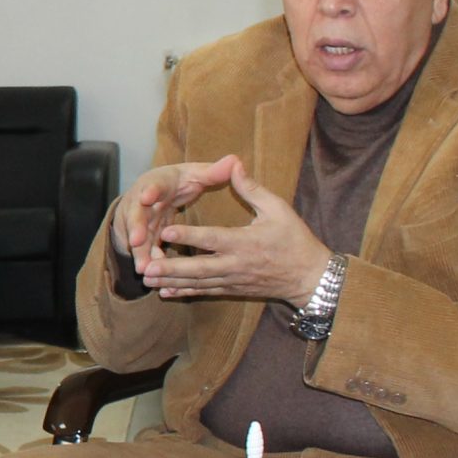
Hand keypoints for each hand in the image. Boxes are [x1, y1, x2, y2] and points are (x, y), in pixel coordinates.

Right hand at [111, 158, 246, 265]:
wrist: (151, 194)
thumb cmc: (177, 183)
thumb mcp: (193, 174)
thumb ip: (213, 172)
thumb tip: (235, 160)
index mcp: (159, 183)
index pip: (154, 184)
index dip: (150, 191)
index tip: (147, 197)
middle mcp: (143, 200)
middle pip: (137, 213)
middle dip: (136, 227)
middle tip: (137, 240)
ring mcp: (138, 219)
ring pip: (137, 235)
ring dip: (139, 251)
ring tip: (143, 267)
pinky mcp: (140, 234)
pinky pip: (142, 248)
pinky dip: (145, 260)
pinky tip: (148, 273)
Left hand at [139, 162, 332, 302]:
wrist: (311, 277)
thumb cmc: (295, 240)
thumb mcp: (278, 209)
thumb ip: (252, 189)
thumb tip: (234, 163)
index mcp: (245, 242)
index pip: (212, 238)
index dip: (189, 236)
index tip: (166, 231)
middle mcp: (236, 264)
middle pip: (199, 268)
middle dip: (171, 268)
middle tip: (146, 267)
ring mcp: (233, 279)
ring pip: (198, 283)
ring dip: (171, 282)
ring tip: (147, 279)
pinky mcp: (233, 289)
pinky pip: (206, 292)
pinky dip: (185, 293)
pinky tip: (165, 293)